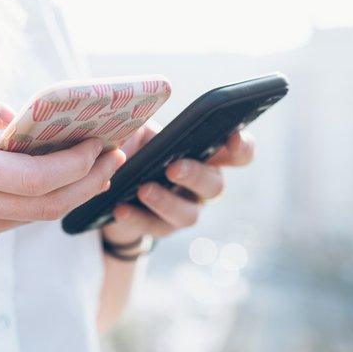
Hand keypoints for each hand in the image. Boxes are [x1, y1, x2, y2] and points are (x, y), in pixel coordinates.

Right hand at [0, 78, 126, 255]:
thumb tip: (13, 112)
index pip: (32, 178)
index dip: (76, 164)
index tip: (100, 141)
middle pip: (43, 206)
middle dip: (87, 181)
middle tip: (115, 153)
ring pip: (29, 219)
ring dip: (66, 194)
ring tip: (93, 163)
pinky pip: (7, 222)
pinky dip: (36, 201)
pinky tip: (48, 177)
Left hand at [102, 122, 255, 244]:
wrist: (110, 184)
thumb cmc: (132, 148)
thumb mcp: (136, 130)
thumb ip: (141, 125)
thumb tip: (131, 123)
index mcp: (204, 155)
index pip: (237, 154)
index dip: (242, 148)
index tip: (233, 138)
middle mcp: (202, 185)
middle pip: (215, 185)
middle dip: (195, 176)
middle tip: (173, 168)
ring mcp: (184, 210)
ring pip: (188, 214)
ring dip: (167, 202)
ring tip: (143, 190)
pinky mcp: (160, 228)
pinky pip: (153, 227)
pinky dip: (136, 217)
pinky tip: (120, 208)